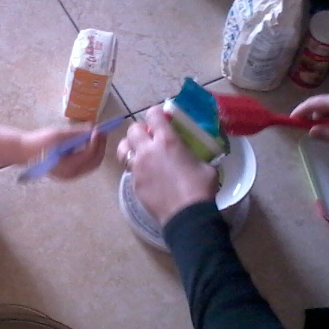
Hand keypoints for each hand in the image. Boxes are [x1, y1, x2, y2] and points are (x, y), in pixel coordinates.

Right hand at [24, 125, 107, 179]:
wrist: (24, 152)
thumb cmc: (39, 142)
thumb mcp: (58, 134)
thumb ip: (77, 133)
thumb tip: (93, 128)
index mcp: (66, 166)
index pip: (89, 155)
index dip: (97, 142)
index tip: (100, 129)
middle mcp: (70, 174)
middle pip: (94, 162)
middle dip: (100, 146)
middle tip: (102, 132)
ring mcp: (70, 176)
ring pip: (91, 165)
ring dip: (97, 150)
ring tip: (97, 136)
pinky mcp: (69, 173)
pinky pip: (85, 165)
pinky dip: (90, 155)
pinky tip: (89, 143)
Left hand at [117, 106, 217, 224]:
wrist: (186, 215)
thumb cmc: (200, 188)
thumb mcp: (205, 165)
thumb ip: (193, 154)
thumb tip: (193, 155)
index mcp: (167, 141)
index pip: (153, 115)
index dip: (156, 113)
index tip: (161, 118)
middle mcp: (148, 150)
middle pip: (133, 129)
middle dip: (140, 130)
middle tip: (149, 136)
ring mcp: (138, 167)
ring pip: (123, 148)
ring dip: (130, 147)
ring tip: (139, 152)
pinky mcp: (133, 183)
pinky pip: (129, 169)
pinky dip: (136, 168)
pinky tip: (146, 174)